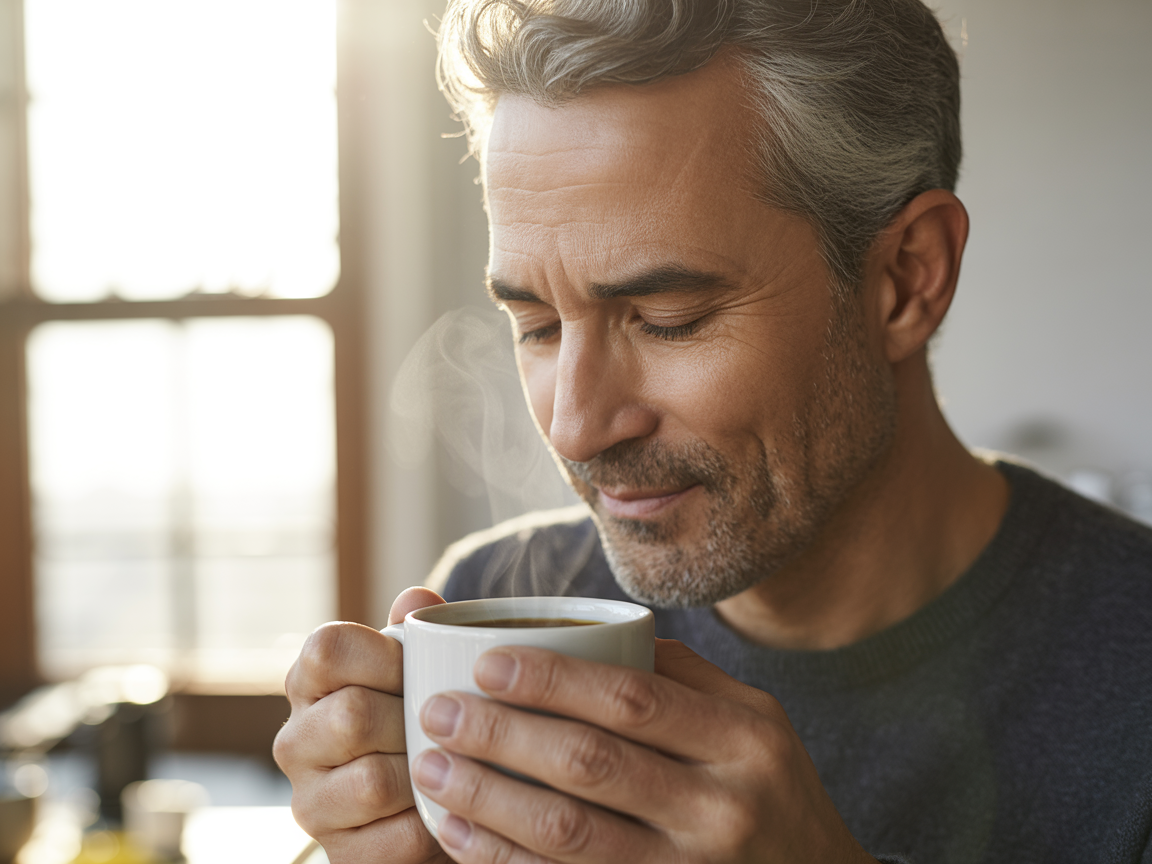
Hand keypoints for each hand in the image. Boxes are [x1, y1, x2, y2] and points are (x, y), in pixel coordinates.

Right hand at [273, 587, 451, 862]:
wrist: (427, 806)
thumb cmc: (418, 720)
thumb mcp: (418, 670)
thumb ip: (419, 632)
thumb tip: (418, 599)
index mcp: (310, 682)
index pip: (327, 649)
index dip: (384, 655)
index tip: (419, 666)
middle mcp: (295, 742)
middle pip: (353, 714)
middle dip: (414, 718)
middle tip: (447, 721)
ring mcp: (311, 803)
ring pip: (371, 781)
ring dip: (426, 773)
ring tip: (451, 764)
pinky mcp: (341, 854)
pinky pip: (397, 838)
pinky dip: (435, 822)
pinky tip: (449, 808)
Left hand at [409, 639, 876, 862]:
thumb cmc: (771, 791)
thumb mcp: (755, 723)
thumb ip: (683, 676)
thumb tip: (590, 632)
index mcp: (743, 740)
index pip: (632, 699)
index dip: (551, 678)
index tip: (484, 661)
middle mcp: (723, 807)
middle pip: (592, 763)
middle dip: (503, 735)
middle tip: (437, 712)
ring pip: (570, 835)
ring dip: (488, 800)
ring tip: (431, 768)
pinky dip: (504, 861)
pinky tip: (460, 833)